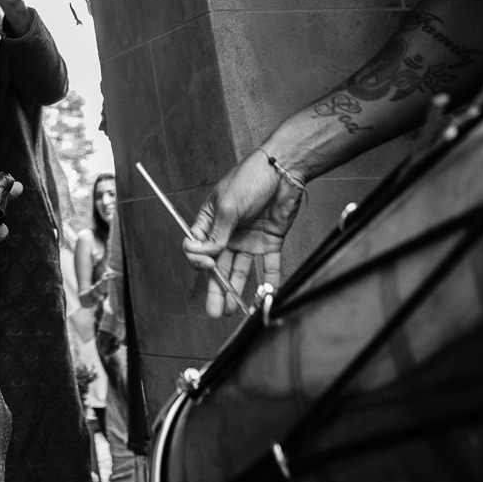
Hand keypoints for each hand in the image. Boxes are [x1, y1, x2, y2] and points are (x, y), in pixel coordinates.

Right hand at [183, 149, 305, 316]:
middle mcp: (228, 233)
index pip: (197, 246)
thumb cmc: (250, 178)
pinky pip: (268, 266)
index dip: (199, 259)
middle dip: (215, 288)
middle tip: (214, 310)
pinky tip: (266, 296)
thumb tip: (203, 254)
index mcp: (211, 220)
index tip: (207, 264)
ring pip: (239, 270)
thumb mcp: (228, 206)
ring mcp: (248, 239)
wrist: (284, 170)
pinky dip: (268, 281)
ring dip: (235, 289)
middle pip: (218, 265)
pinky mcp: (270, 242)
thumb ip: (217, 234)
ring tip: (232, 309)